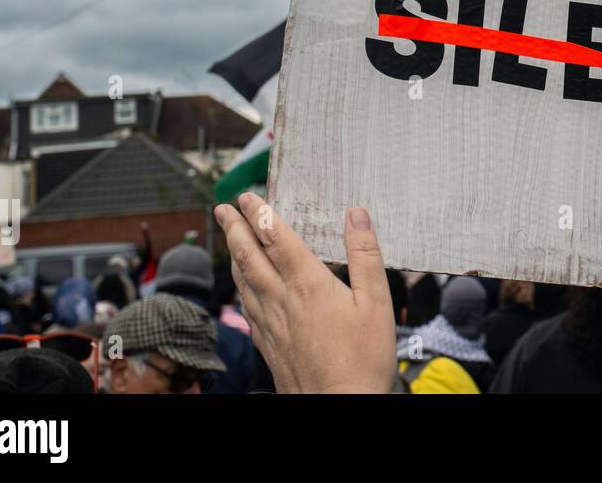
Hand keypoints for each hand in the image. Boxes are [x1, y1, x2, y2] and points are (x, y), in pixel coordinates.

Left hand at [214, 193, 397, 392]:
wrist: (340, 405)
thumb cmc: (363, 357)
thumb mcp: (377, 301)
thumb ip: (365, 255)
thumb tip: (357, 215)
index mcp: (308, 283)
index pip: (276, 238)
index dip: (260, 213)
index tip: (248, 196)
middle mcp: (282, 298)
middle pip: (250, 255)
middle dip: (235, 228)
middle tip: (224, 208)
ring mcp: (271, 322)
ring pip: (243, 280)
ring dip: (234, 253)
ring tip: (229, 237)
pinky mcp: (268, 343)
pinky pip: (247, 305)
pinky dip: (240, 286)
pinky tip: (243, 285)